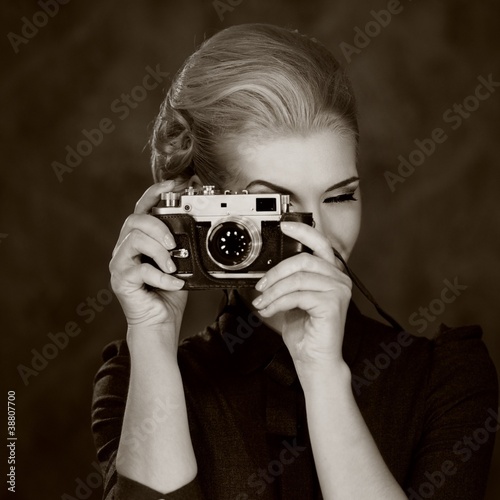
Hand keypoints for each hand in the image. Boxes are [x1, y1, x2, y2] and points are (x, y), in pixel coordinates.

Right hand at [109, 181, 187, 344]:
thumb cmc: (168, 294)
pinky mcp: (120, 280)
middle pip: (134, 220)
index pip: (142, 208)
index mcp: (140, 240)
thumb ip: (180, 245)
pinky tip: (174, 284)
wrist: (159, 324)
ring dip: (159, 251)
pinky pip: (140, 269)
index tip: (174, 183)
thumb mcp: (180, 264)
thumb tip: (197, 225)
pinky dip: (162, 277)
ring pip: (134, 239)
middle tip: (174, 244)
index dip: (154, 192)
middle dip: (157, 226)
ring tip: (173, 267)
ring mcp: (120, 264)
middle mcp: (126, 248)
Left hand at [251, 221, 351, 371]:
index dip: (302, 231)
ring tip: (261, 302)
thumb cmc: (305, 332)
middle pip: (303, 260)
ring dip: (273, 290)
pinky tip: (268, 310)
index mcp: (330, 274)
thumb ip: (287, 282)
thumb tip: (266, 272)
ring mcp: (338, 291)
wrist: (314, 360)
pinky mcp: (332, 304)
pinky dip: (277, 302)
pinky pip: (297, 295)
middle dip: (275, 272)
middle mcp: (339, 279)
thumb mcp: (292, 300)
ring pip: (297, 278)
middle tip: (260, 286)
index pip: (319, 244)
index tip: (284, 225)